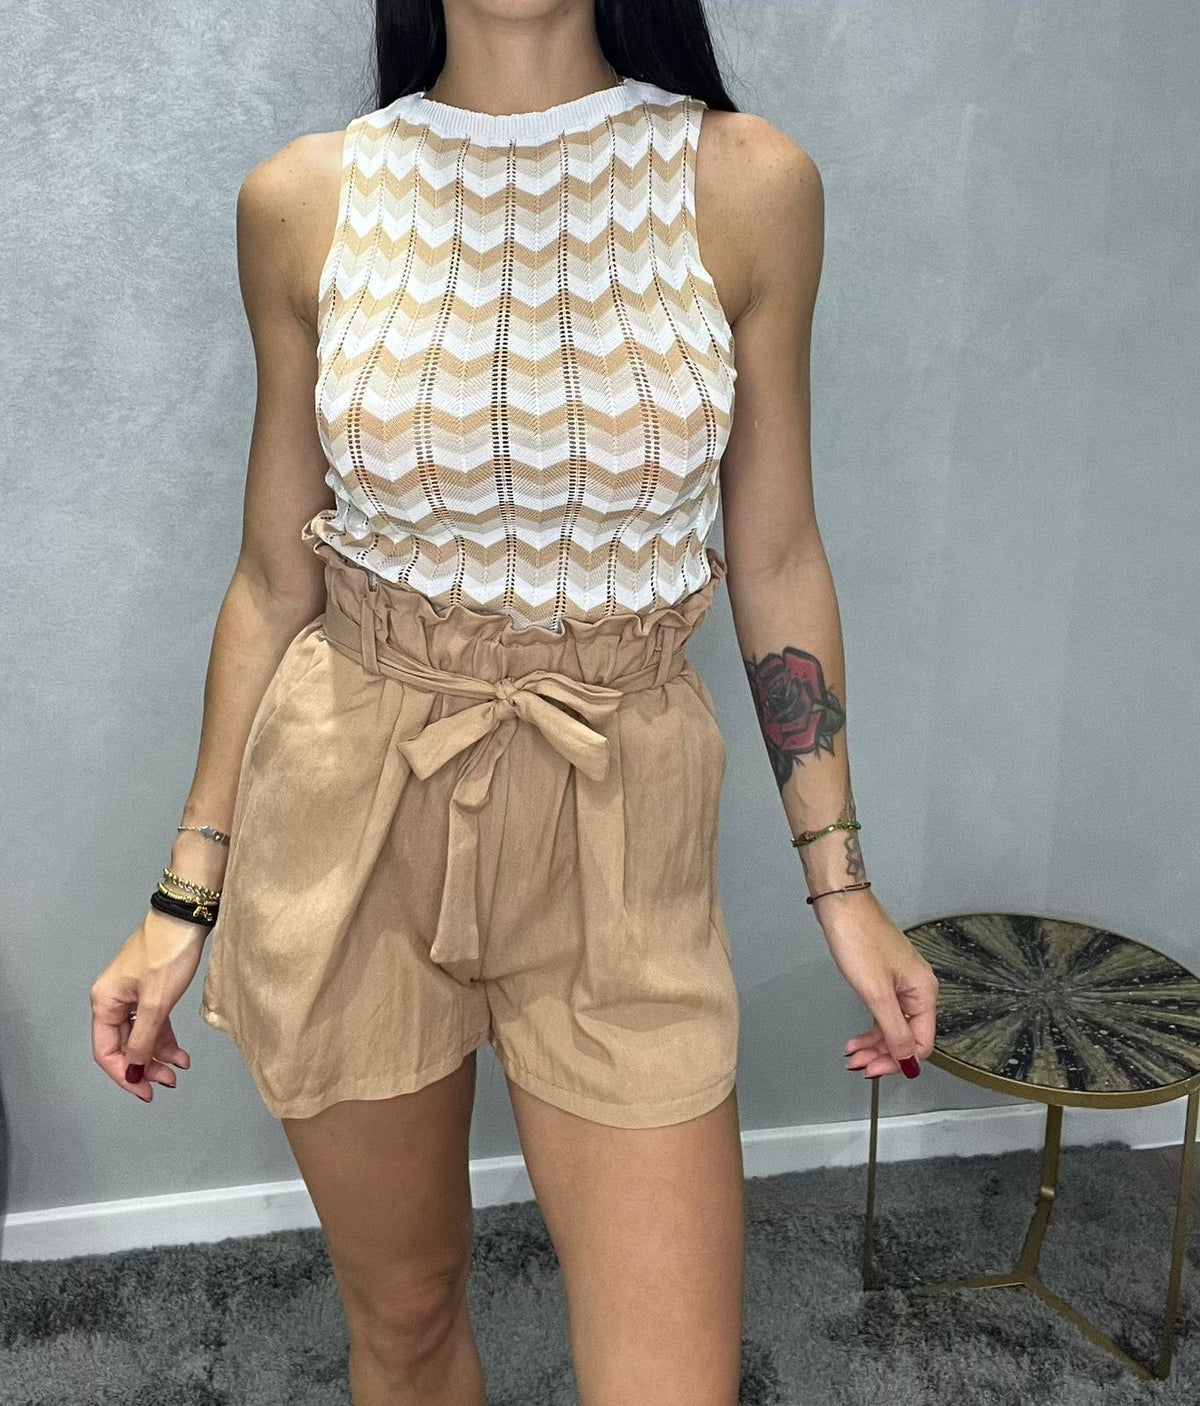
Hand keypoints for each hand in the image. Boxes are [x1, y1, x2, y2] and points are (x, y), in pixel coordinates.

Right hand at [90, 908, 207, 1102]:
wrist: (186, 918)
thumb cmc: (168, 953)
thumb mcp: (156, 1003)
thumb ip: (143, 1040)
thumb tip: (133, 1071)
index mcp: (105, 1002)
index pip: (106, 1051)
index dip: (124, 1075)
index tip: (145, 1092)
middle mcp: (113, 1000)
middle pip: (123, 1045)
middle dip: (144, 1067)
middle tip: (166, 1083)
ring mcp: (131, 994)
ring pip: (140, 1036)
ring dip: (157, 1055)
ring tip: (178, 1070)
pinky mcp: (149, 989)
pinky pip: (152, 1022)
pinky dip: (165, 1038)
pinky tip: (180, 1053)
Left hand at [819, 893, 938, 1078]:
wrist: (842, 906)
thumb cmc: (859, 940)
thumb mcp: (876, 992)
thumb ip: (894, 1030)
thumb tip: (908, 1060)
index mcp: (924, 993)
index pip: (920, 1043)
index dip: (898, 1061)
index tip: (874, 1070)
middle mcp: (918, 989)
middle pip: (906, 1036)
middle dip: (883, 1055)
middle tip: (858, 1065)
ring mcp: (900, 983)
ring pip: (892, 1026)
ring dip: (874, 1044)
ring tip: (852, 1056)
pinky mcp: (884, 977)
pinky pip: (883, 1012)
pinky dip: (870, 1028)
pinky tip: (857, 1039)